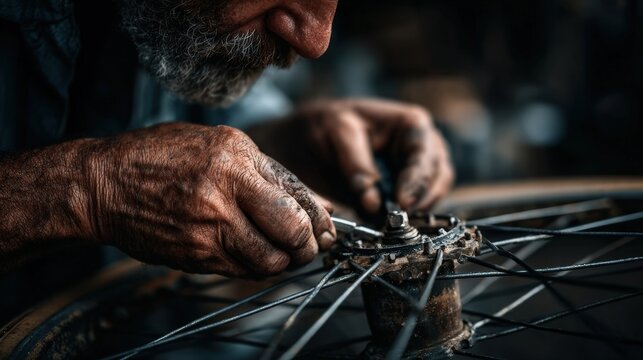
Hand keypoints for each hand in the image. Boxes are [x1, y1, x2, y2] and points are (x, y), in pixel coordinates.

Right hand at [81, 123, 334, 276]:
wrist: (104, 184)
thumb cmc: (163, 156)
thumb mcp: (221, 145)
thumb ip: (271, 175)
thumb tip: (320, 204)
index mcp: (236, 158)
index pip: (298, 198)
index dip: (320, 220)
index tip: (325, 229)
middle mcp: (224, 193)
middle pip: (292, 234)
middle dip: (308, 245)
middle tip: (307, 245)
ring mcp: (207, 227)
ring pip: (270, 261)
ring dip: (283, 261)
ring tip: (279, 250)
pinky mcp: (194, 255)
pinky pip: (241, 270)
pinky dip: (255, 267)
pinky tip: (250, 252)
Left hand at [254, 99, 453, 212]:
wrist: (309, 140)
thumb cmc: (325, 125)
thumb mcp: (337, 134)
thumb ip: (356, 166)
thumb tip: (373, 203)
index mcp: (410, 124)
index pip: (425, 154)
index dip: (417, 179)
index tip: (402, 202)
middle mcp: (422, 146)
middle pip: (438, 176)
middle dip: (420, 198)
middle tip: (396, 219)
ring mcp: (417, 170)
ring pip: (433, 195)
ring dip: (415, 210)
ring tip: (389, 222)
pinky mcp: (405, 191)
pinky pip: (415, 207)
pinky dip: (405, 217)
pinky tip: (385, 222)